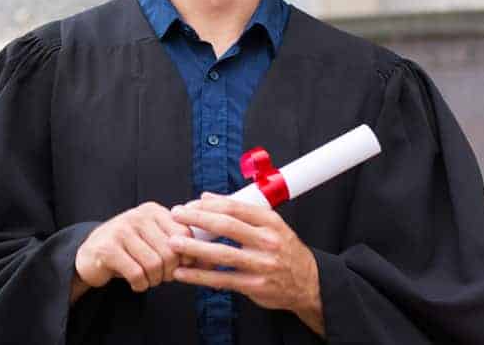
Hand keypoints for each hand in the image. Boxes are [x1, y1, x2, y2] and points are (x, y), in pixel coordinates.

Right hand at [72, 202, 193, 300]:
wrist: (91, 255)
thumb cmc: (130, 250)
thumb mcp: (155, 241)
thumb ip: (181, 247)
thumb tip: (211, 260)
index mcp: (152, 211)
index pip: (184, 235)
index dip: (185, 257)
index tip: (177, 266)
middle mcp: (137, 215)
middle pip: (170, 252)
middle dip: (169, 272)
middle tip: (160, 276)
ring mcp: (120, 230)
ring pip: (154, 265)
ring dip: (154, 280)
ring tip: (147, 278)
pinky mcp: (107, 248)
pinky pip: (137, 273)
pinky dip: (140, 285)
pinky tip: (135, 282)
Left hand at [167, 193, 324, 335]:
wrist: (309, 283)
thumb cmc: (284, 250)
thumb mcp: (271, 225)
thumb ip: (240, 211)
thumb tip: (207, 197)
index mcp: (270, 222)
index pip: (235, 207)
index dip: (209, 204)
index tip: (190, 204)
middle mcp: (267, 241)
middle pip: (226, 226)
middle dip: (197, 219)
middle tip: (176, 215)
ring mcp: (261, 264)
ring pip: (222, 253)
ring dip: (194, 247)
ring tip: (174, 243)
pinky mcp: (254, 286)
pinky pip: (222, 279)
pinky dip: (200, 276)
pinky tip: (183, 272)